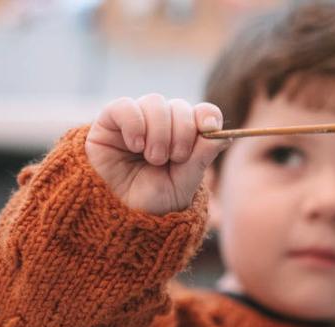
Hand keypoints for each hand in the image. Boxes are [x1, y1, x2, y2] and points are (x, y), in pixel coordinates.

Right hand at [85, 94, 227, 214]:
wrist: (120, 215)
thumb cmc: (155, 200)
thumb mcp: (185, 182)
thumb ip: (202, 157)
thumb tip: (224, 135)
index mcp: (185, 136)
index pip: (203, 112)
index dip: (207, 115)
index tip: (210, 127)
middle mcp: (162, 123)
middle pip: (179, 106)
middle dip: (181, 132)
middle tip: (174, 158)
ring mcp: (137, 120)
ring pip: (155, 102)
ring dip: (159, 132)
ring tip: (153, 158)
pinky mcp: (110, 121)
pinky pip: (125, 106)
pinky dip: (135, 123)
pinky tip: (135, 145)